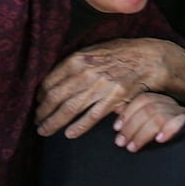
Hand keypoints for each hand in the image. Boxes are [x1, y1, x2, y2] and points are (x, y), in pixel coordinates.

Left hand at [36, 38, 184, 137]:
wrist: (148, 59)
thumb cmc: (120, 54)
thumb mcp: (94, 50)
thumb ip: (76, 62)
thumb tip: (57, 77)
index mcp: (78, 59)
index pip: (50, 81)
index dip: (40, 96)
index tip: (36, 104)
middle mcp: (85, 73)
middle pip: (56, 97)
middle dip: (42, 112)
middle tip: (36, 122)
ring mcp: (99, 87)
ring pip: (69, 109)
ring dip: (54, 122)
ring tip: (44, 131)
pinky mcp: (113, 99)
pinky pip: (91, 117)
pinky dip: (78, 127)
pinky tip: (69, 134)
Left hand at [111, 92, 184, 151]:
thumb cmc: (162, 141)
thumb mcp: (146, 128)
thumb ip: (134, 117)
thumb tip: (117, 109)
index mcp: (162, 102)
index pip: (143, 99)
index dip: (128, 112)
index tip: (116, 128)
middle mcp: (173, 105)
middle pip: (149, 108)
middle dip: (131, 126)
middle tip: (121, 142)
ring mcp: (183, 114)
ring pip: (159, 116)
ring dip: (142, 133)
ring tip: (132, 147)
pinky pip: (178, 123)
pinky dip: (167, 130)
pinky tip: (159, 140)